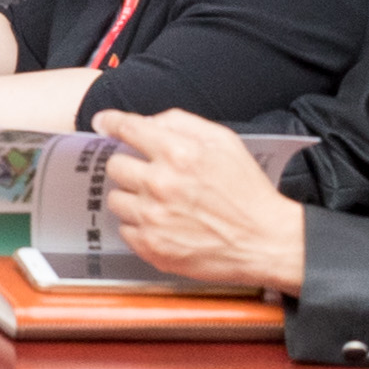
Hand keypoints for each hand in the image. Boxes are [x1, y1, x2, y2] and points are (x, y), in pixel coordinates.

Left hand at [88, 109, 307, 292]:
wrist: (265, 241)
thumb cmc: (248, 192)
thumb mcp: (224, 142)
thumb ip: (182, 123)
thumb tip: (147, 121)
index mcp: (178, 154)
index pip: (127, 129)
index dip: (111, 123)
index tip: (103, 124)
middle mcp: (160, 185)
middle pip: (114, 165)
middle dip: (129, 165)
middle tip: (148, 173)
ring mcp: (153, 219)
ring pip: (115, 199)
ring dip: (132, 197)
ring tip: (159, 202)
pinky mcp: (152, 247)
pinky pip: (125, 229)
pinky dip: (139, 225)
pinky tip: (163, 223)